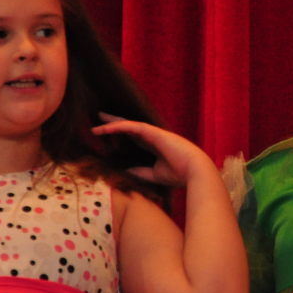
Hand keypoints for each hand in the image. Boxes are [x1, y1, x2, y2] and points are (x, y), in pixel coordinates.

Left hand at [92, 114, 213, 185]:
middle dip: (115, 122)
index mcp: (154, 147)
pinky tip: (105, 127)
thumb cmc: (179, 174)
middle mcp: (153, 137)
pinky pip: (131, 126)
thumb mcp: (154, 175)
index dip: (121, 135)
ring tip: (97, 120)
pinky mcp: (153, 132)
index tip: (108, 134)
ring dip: (112, 122)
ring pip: (128, 124)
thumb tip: (125, 171)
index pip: (133, 138)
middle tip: (100, 117)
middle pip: (129, 127)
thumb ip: (140, 172)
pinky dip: (118, 126)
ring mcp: (153, 133)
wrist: (195, 171)